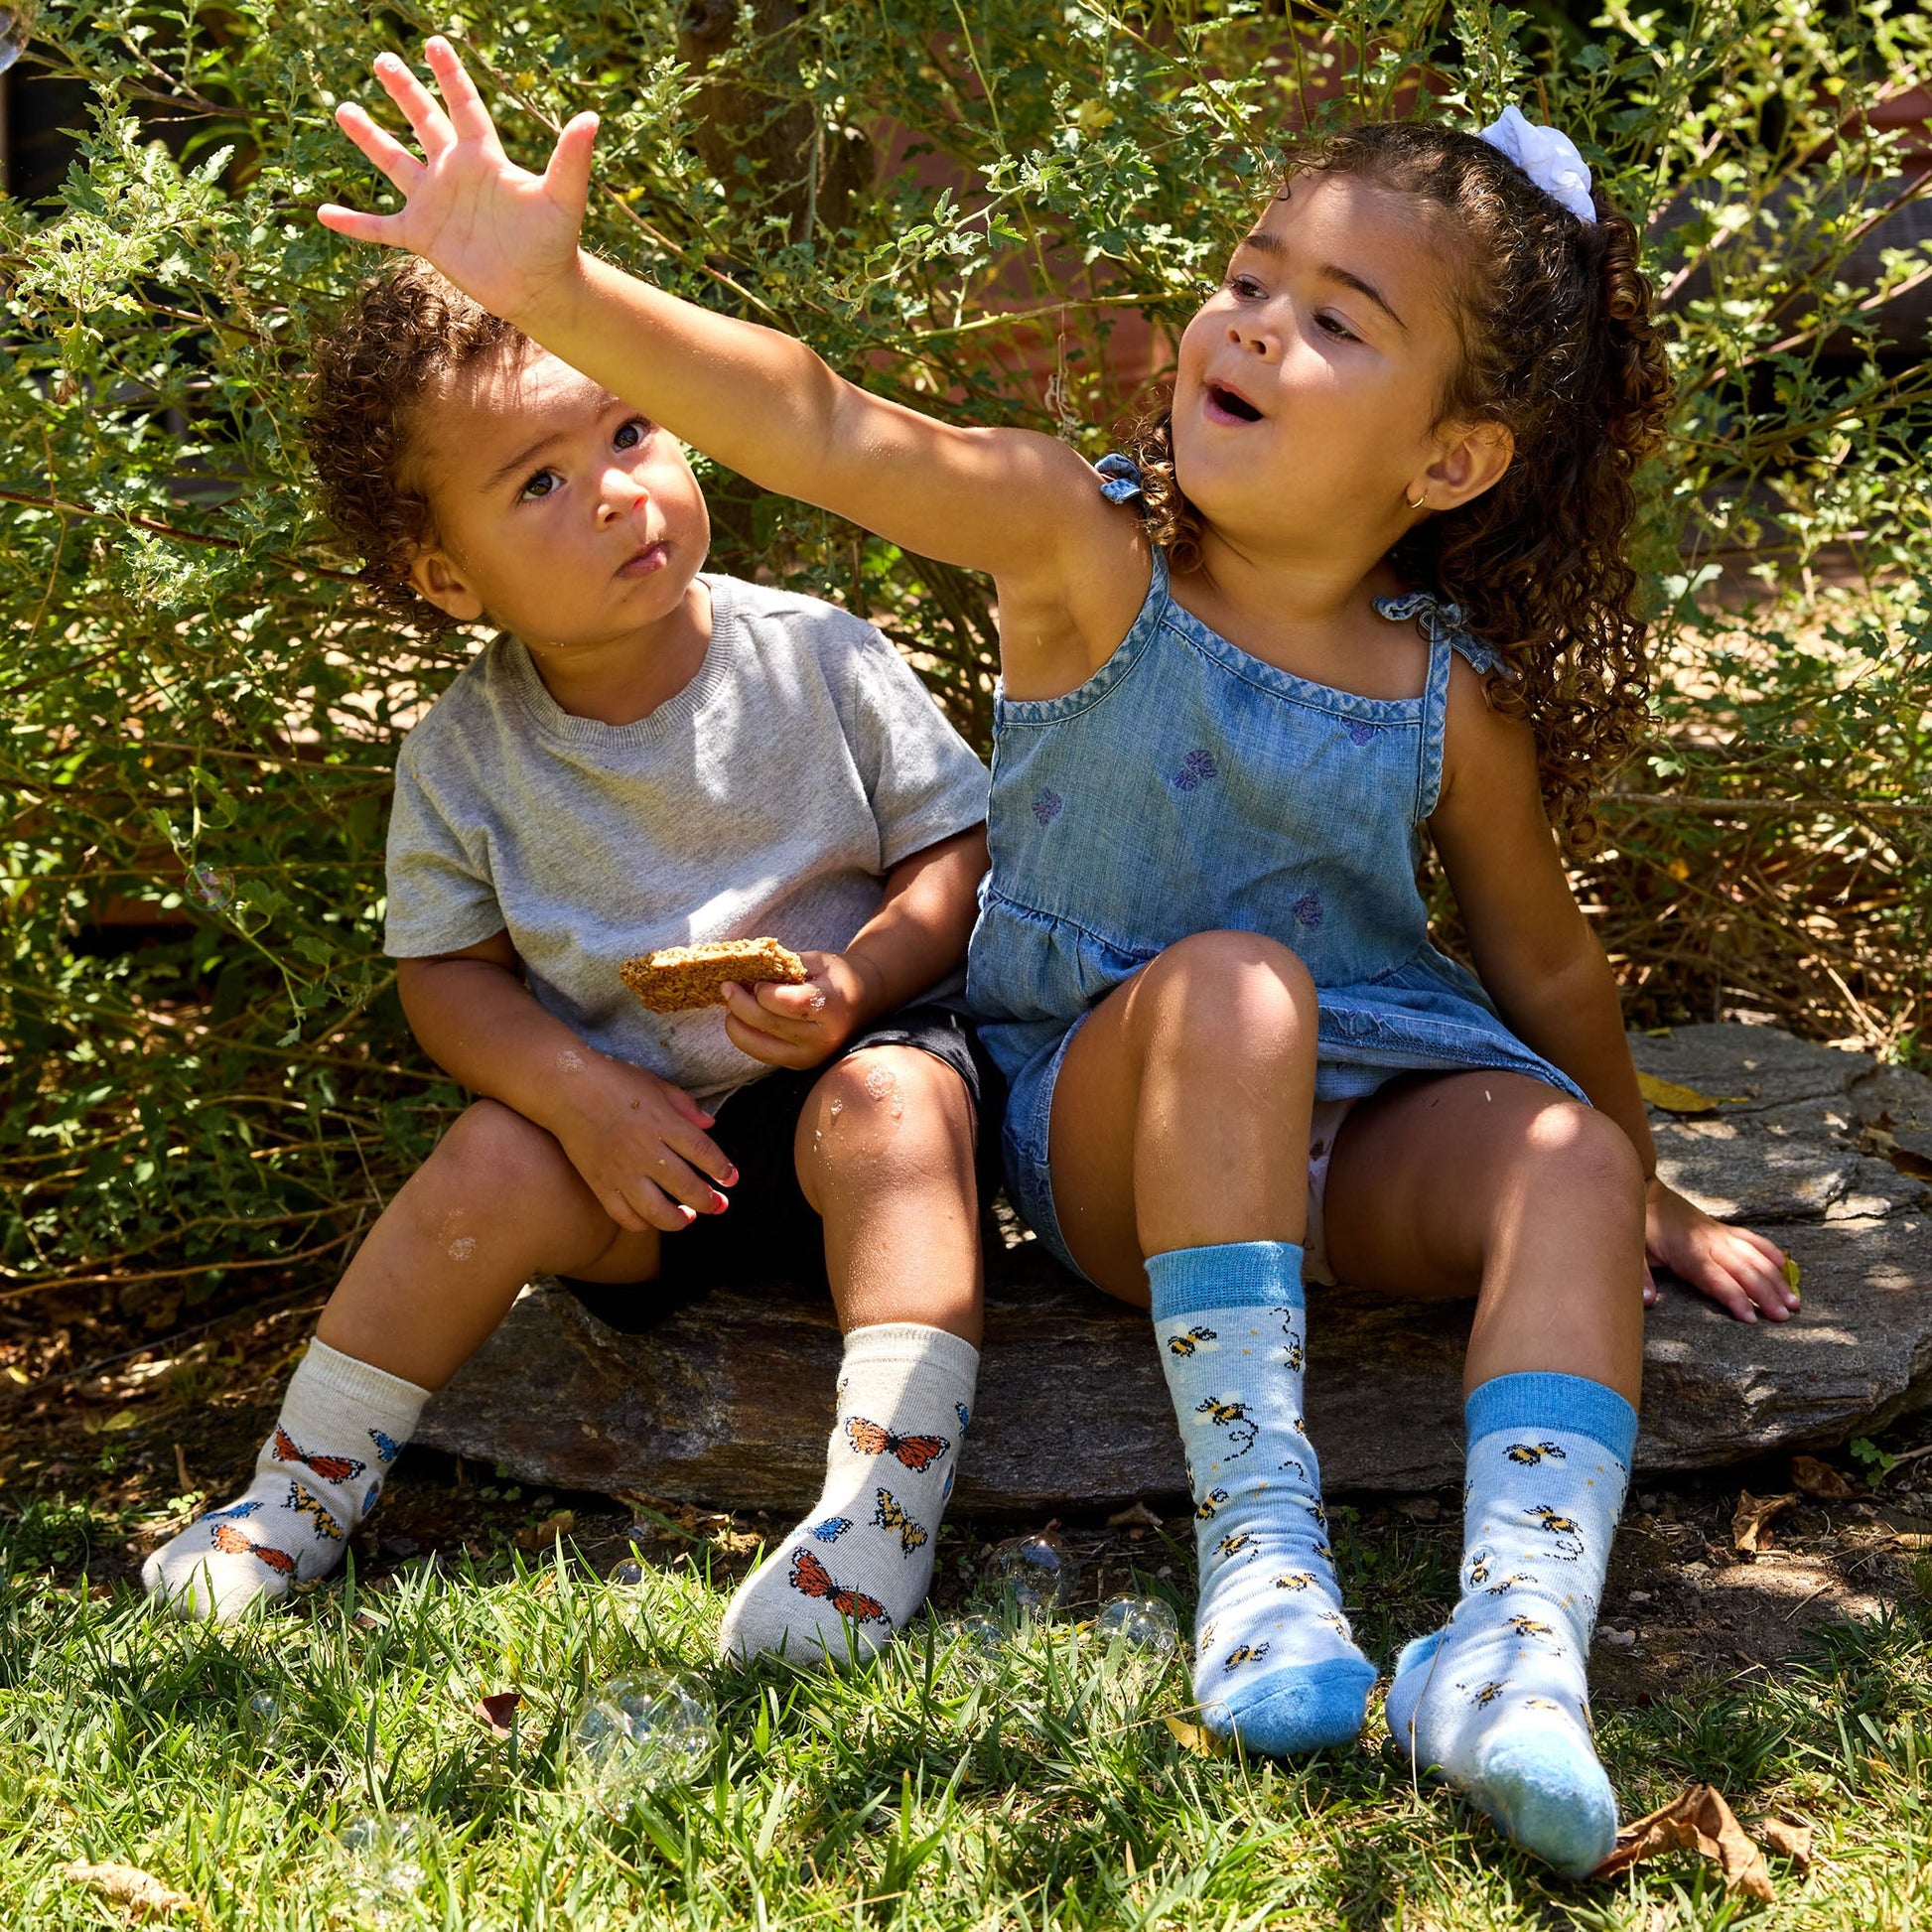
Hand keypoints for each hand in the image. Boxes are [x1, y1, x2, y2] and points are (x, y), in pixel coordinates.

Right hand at [318, 37, 593, 327]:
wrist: (538, 289)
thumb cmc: (554, 243)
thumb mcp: (562, 197)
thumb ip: (570, 158)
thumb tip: (592, 118)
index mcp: (483, 157)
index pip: (463, 105)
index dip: (450, 75)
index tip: (434, 42)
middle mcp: (454, 173)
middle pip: (423, 121)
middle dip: (404, 91)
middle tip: (383, 59)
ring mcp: (435, 204)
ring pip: (394, 162)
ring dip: (369, 137)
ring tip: (343, 109)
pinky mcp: (422, 237)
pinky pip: (380, 228)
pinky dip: (354, 223)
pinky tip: (324, 213)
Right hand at [549, 1056, 736, 1234]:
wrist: (565, 1088)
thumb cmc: (614, 1080)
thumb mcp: (657, 1084)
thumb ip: (686, 1107)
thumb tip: (710, 1127)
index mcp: (664, 1124)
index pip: (705, 1153)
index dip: (723, 1170)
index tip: (731, 1179)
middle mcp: (646, 1151)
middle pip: (687, 1187)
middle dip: (709, 1202)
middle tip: (719, 1206)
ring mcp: (621, 1171)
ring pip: (657, 1211)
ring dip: (679, 1221)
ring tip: (688, 1218)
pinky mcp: (599, 1183)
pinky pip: (624, 1215)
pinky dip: (641, 1223)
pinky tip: (651, 1217)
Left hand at [720, 951, 876, 1070]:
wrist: (861, 1002)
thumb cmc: (836, 976)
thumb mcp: (816, 961)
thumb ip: (783, 966)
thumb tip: (744, 971)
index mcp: (832, 1005)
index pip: (790, 1002)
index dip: (764, 991)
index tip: (756, 981)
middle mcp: (823, 1037)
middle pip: (769, 1024)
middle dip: (740, 1004)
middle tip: (727, 987)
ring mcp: (811, 1056)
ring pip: (759, 1046)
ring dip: (736, 1024)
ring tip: (730, 1004)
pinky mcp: (799, 1065)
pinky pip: (762, 1054)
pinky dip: (745, 1036)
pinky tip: (741, 1018)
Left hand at [1644, 1177, 1796, 1322]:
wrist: (1644, 1189)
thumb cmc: (1639, 1223)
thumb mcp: (1633, 1249)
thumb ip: (1640, 1275)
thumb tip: (1648, 1300)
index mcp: (1689, 1253)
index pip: (1717, 1279)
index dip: (1735, 1298)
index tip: (1751, 1318)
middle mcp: (1711, 1243)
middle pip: (1744, 1271)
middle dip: (1765, 1294)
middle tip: (1784, 1317)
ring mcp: (1720, 1234)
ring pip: (1755, 1257)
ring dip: (1775, 1279)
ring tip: (1794, 1302)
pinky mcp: (1722, 1228)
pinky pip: (1751, 1239)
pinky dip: (1769, 1252)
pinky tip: (1785, 1266)